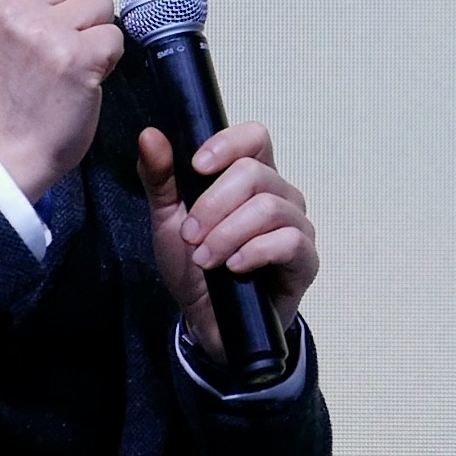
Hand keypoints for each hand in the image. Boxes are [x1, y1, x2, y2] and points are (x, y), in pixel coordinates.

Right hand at [0, 0, 124, 199]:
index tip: (48, 18)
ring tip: (71, 61)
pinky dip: (108, 58)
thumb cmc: (14, 92)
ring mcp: (45, 34)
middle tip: (61, 44)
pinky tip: (84, 77)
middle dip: (82, 7)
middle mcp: (13, 12)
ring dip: (97, 33)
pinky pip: (115, 35)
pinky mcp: (77, 58)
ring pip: (101, 3)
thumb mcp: (7, 30)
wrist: (12, 149)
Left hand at [138, 122, 318, 361]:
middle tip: (190, 234)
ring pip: (270, 207)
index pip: (254, 137)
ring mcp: (296, 226)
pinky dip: (253, 252)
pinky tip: (233, 267)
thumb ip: (160, 177)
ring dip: (227, 233)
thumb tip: (150, 135)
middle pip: (255, 173)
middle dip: (214, 204)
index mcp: (251, 176)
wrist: (207, 319)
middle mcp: (280, 195)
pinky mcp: (305, 260)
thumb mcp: (168, 220)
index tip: (196, 167)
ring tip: (205, 258)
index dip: (227, 145)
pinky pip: (288, 242)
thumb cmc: (195, 264)